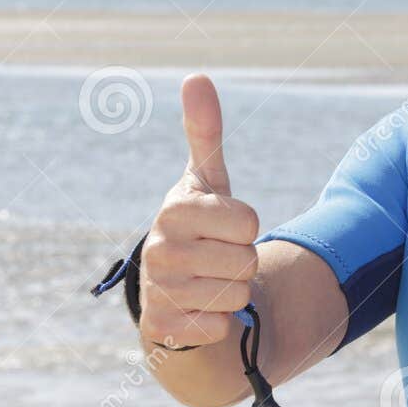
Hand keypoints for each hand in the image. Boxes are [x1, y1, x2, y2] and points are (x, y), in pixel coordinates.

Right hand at [137, 75, 260, 349]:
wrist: (172, 292)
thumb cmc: (198, 228)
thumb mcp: (206, 182)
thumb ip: (205, 132)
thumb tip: (196, 77)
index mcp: (174, 211)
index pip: (248, 222)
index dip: (246, 227)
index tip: (224, 227)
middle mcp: (159, 250)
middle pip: (247, 260)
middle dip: (242, 262)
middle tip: (218, 258)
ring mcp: (158, 292)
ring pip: (237, 294)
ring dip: (234, 292)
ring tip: (208, 283)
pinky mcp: (163, 329)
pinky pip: (220, 327)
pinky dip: (218, 323)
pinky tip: (197, 311)